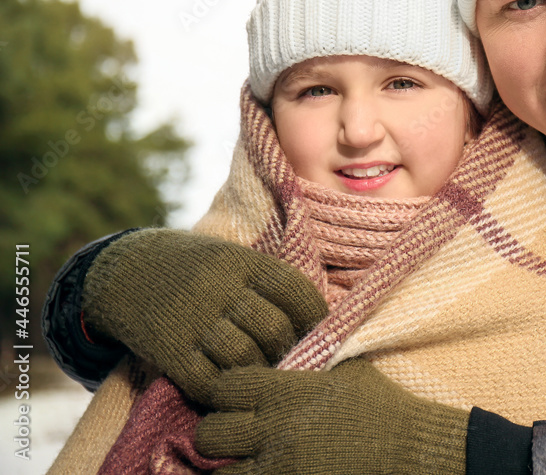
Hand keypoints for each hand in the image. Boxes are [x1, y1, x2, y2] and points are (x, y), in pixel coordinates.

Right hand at [82, 229, 327, 404]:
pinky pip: (207, 380)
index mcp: (242, 262)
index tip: (321, 331)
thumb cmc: (193, 267)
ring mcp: (193, 319)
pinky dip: (224, 388)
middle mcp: (220, 288)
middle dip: (289, 349)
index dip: (315, 316)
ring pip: (245, 357)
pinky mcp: (169, 348)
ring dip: (259, 371)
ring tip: (263, 372)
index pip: (295, 291)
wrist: (125, 269)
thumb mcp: (231, 256)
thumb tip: (315, 318)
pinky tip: (231, 384)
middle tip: (290, 357)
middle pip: (274, 329)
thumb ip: (266, 281)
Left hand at [196, 359, 468, 474]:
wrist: (406, 446)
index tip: (235, 397)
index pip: (224, 386)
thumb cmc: (378, 402)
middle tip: (231, 433)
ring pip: (219, 472)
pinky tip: (255, 472)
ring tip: (238, 461)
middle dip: (217, 432)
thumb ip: (311, 352)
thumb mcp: (344, 365)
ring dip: (226, 467)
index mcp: (285, 390)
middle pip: (210, 433)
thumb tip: (293, 326)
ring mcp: (279, 464)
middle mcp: (273, 428)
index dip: (225, 392)